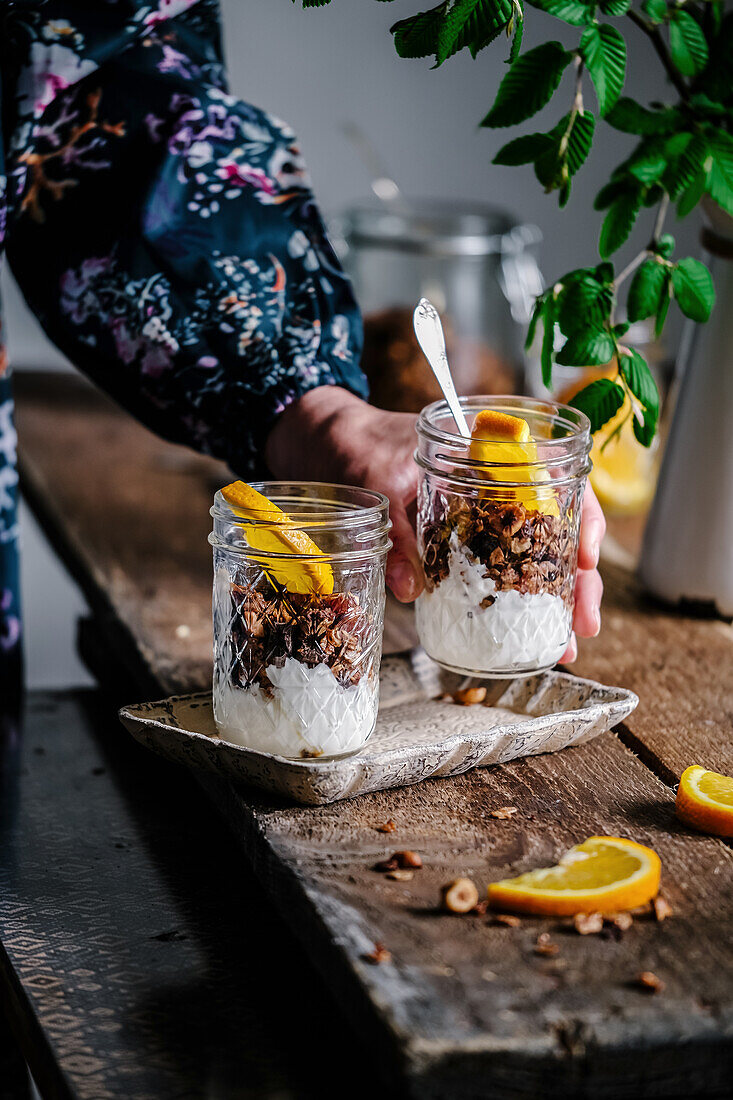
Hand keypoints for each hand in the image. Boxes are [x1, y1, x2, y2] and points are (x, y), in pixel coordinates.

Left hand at [265, 386, 605, 657]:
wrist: (324, 438)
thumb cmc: (355, 443)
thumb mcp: (374, 481)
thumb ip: (395, 532)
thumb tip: (408, 589)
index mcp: (486, 450)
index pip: (557, 478)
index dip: (583, 518)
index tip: (587, 560)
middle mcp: (494, 482)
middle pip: (557, 526)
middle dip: (577, 578)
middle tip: (583, 623)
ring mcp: (480, 512)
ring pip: (535, 551)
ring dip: (554, 596)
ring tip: (565, 642)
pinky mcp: (459, 537)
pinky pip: (497, 565)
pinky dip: (514, 596)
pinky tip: (526, 630)